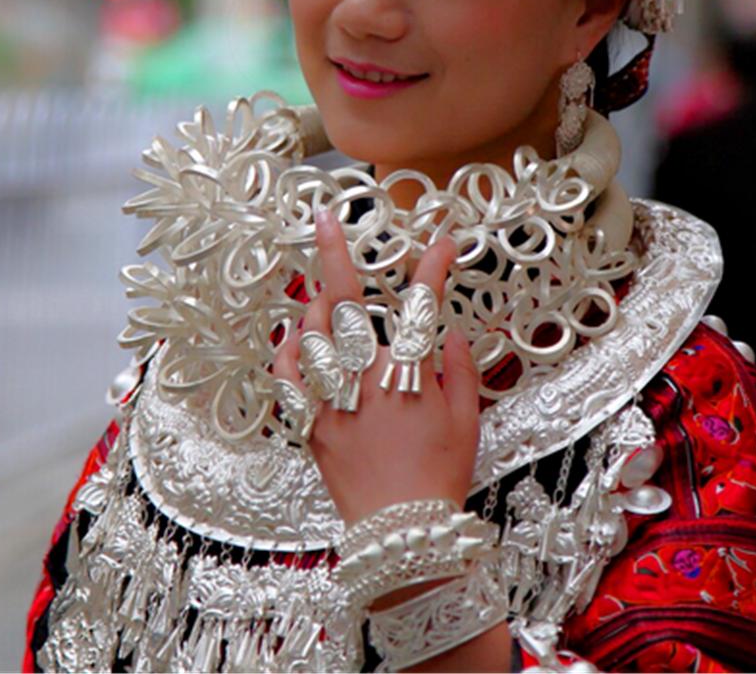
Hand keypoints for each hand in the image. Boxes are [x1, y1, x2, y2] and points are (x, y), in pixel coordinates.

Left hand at [273, 210, 480, 528]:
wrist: (401, 534)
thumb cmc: (439, 478)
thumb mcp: (466, 420)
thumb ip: (458, 370)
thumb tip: (449, 335)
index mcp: (410, 375)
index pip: (422, 305)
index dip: (432, 266)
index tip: (442, 242)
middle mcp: (367, 377)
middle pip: (345, 302)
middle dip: (334, 253)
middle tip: (324, 220)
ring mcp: (333, 399)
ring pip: (311, 332)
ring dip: (316, 303)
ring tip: (323, 290)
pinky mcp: (311, 423)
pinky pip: (288, 375)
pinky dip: (289, 349)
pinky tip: (295, 335)